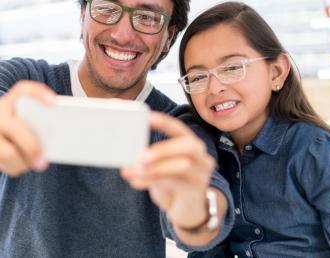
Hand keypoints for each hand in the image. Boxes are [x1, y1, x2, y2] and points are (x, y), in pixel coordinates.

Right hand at [0, 80, 54, 175]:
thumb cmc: (4, 131)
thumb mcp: (16, 120)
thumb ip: (32, 122)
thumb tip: (53, 141)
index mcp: (7, 102)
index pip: (22, 90)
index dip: (38, 93)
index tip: (54, 102)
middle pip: (16, 129)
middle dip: (33, 147)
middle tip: (44, 161)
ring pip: (9, 153)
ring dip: (24, 162)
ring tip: (31, 163)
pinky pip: (1, 164)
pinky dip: (14, 169)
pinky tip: (17, 166)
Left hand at [120, 111, 214, 228]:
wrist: (187, 212)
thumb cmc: (171, 185)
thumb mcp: (159, 170)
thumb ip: (149, 161)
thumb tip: (127, 158)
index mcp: (190, 145)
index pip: (179, 129)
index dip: (164, 122)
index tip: (148, 118)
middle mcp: (201, 157)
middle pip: (188, 145)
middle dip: (163, 149)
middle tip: (141, 156)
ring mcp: (202, 174)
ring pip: (183, 165)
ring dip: (156, 168)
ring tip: (136, 171)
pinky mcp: (197, 191)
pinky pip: (176, 183)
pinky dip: (153, 181)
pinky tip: (136, 182)